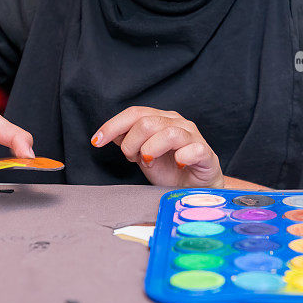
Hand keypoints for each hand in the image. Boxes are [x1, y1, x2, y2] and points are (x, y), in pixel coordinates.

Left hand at [91, 106, 223, 188]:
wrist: (197, 189)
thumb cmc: (171, 171)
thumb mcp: (144, 157)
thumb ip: (130, 143)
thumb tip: (111, 134)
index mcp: (161, 119)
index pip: (134, 113)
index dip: (112, 126)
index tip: (96, 141)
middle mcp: (177, 122)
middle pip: (146, 122)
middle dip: (131, 144)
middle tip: (133, 159)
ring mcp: (192, 136)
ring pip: (167, 133)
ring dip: (150, 150)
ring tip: (150, 162)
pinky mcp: (205, 152)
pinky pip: (192, 149)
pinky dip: (181, 157)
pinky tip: (178, 164)